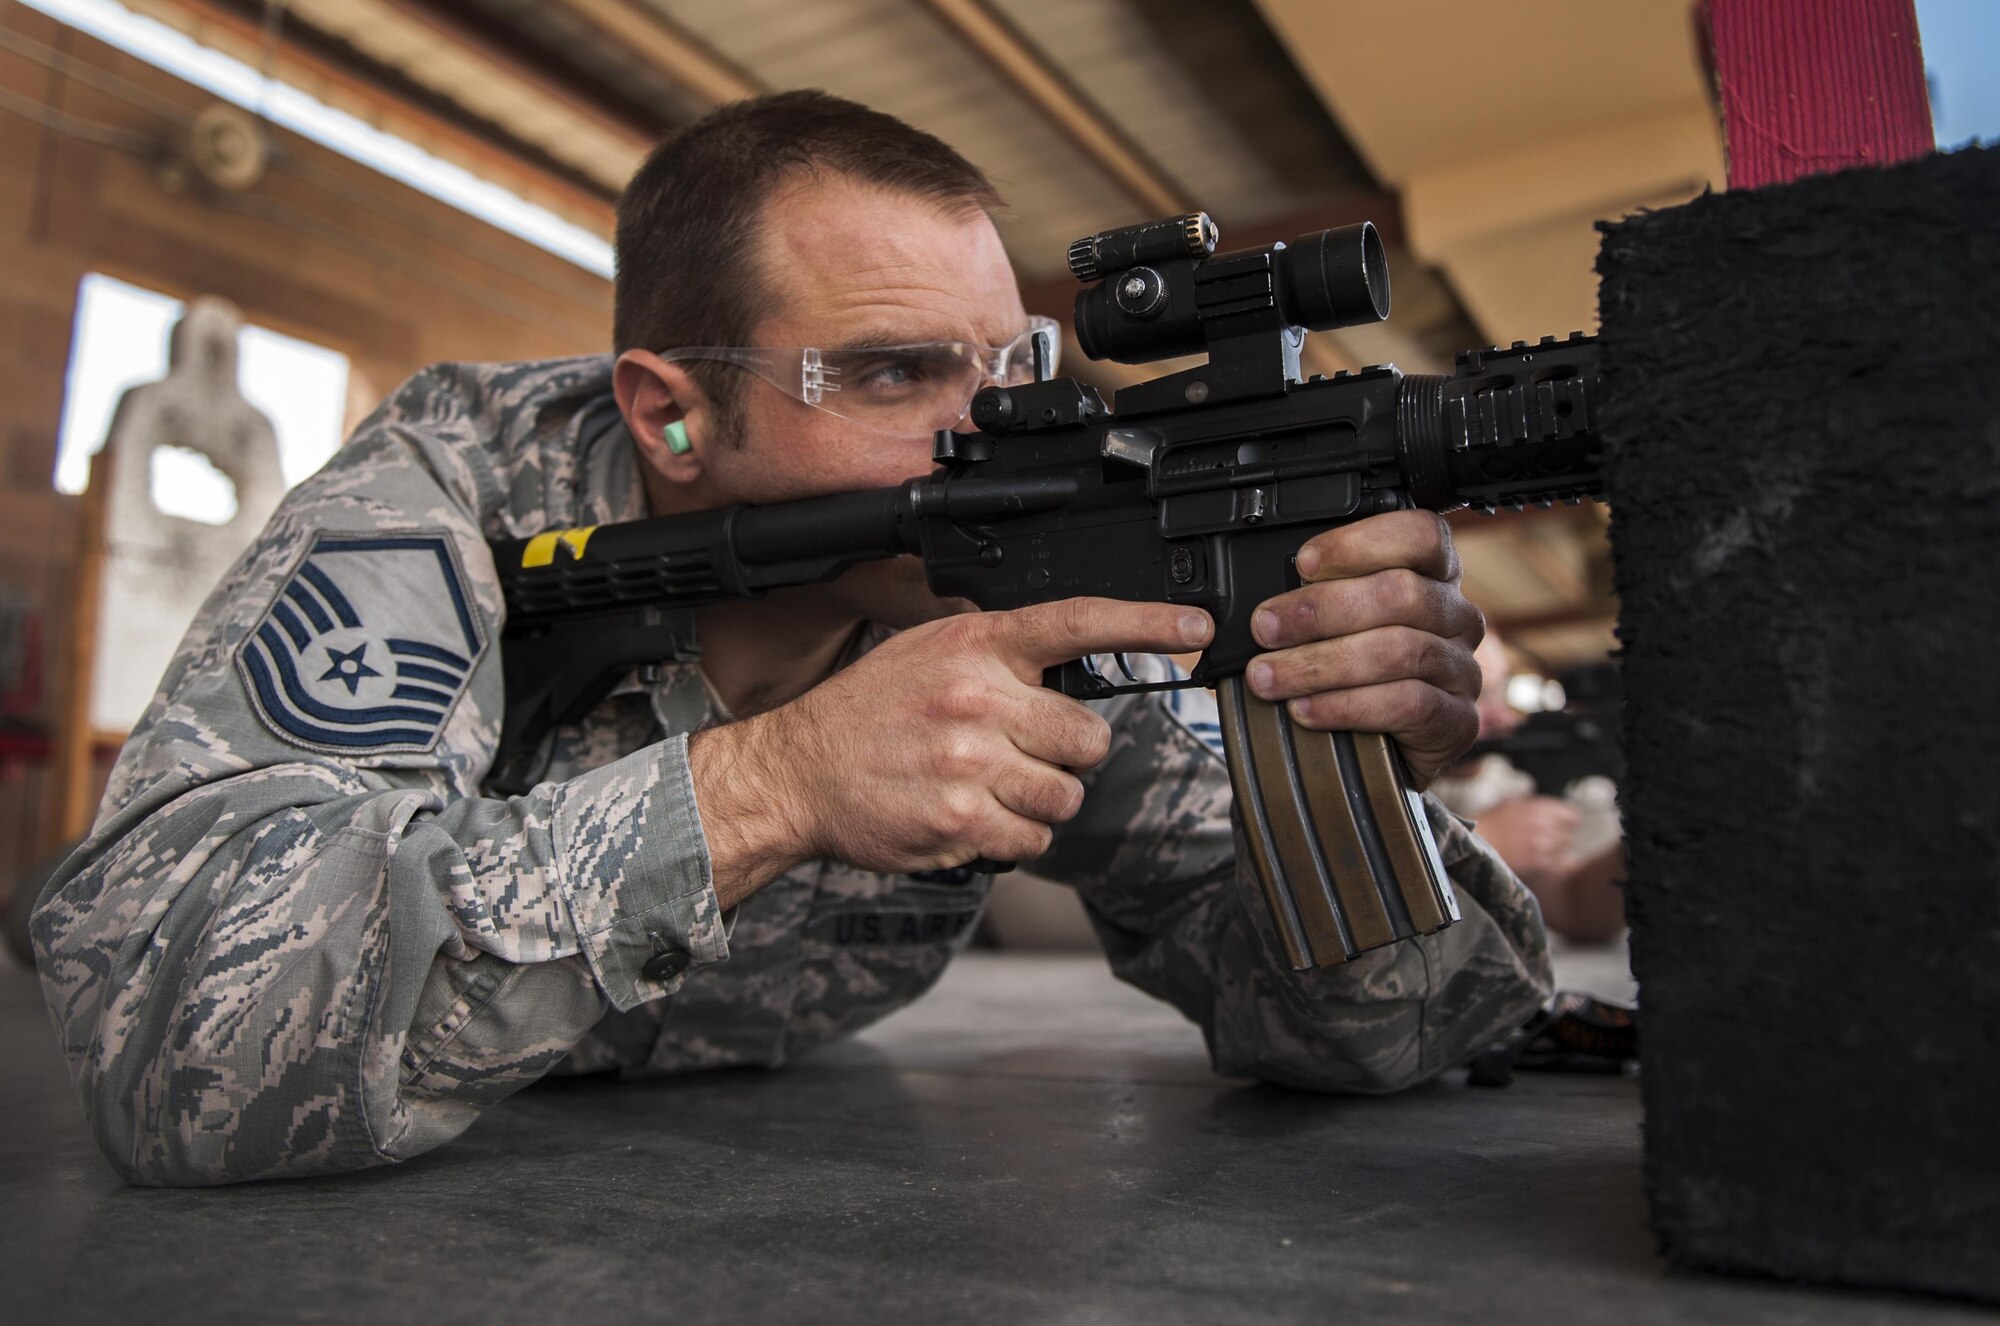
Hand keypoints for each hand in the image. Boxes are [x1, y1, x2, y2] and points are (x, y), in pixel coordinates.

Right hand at [689, 598, 1211, 902]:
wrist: (796, 771)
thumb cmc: (867, 713)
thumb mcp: (927, 651)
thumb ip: (999, 655)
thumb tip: (1069, 668)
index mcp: (975, 644)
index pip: (1078, 622)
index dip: (1148, 625)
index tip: (1197, 627)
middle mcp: (978, 696)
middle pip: (1088, 735)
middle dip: (1064, 752)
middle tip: (1017, 752)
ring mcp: (971, 761)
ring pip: (1066, 794)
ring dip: (1039, 800)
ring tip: (987, 787)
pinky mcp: (961, 820)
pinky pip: (1032, 837)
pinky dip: (1011, 835)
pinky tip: (969, 815)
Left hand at [1242, 510, 1484, 785]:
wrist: (1376, 759)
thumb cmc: (1350, 678)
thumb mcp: (1334, 627)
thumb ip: (1317, 599)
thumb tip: (1270, 602)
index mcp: (1433, 576)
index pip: (1420, 535)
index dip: (1360, 543)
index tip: (1302, 563)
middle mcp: (1457, 617)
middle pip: (1402, 593)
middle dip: (1321, 610)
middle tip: (1264, 628)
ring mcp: (1462, 670)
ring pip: (1399, 650)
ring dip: (1320, 663)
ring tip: (1268, 676)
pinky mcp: (1458, 722)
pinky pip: (1406, 704)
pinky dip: (1345, 705)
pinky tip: (1304, 709)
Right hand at [1471, 796, 1580, 886]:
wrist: (1470, 843)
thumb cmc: (1488, 823)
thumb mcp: (1510, 804)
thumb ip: (1535, 807)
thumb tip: (1555, 812)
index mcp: (1537, 806)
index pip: (1571, 815)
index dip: (1566, 822)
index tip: (1558, 827)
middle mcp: (1543, 823)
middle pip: (1567, 833)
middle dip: (1558, 837)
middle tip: (1542, 841)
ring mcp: (1541, 844)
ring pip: (1562, 849)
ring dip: (1553, 851)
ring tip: (1534, 851)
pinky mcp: (1536, 862)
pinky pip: (1554, 863)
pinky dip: (1546, 863)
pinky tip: (1530, 861)